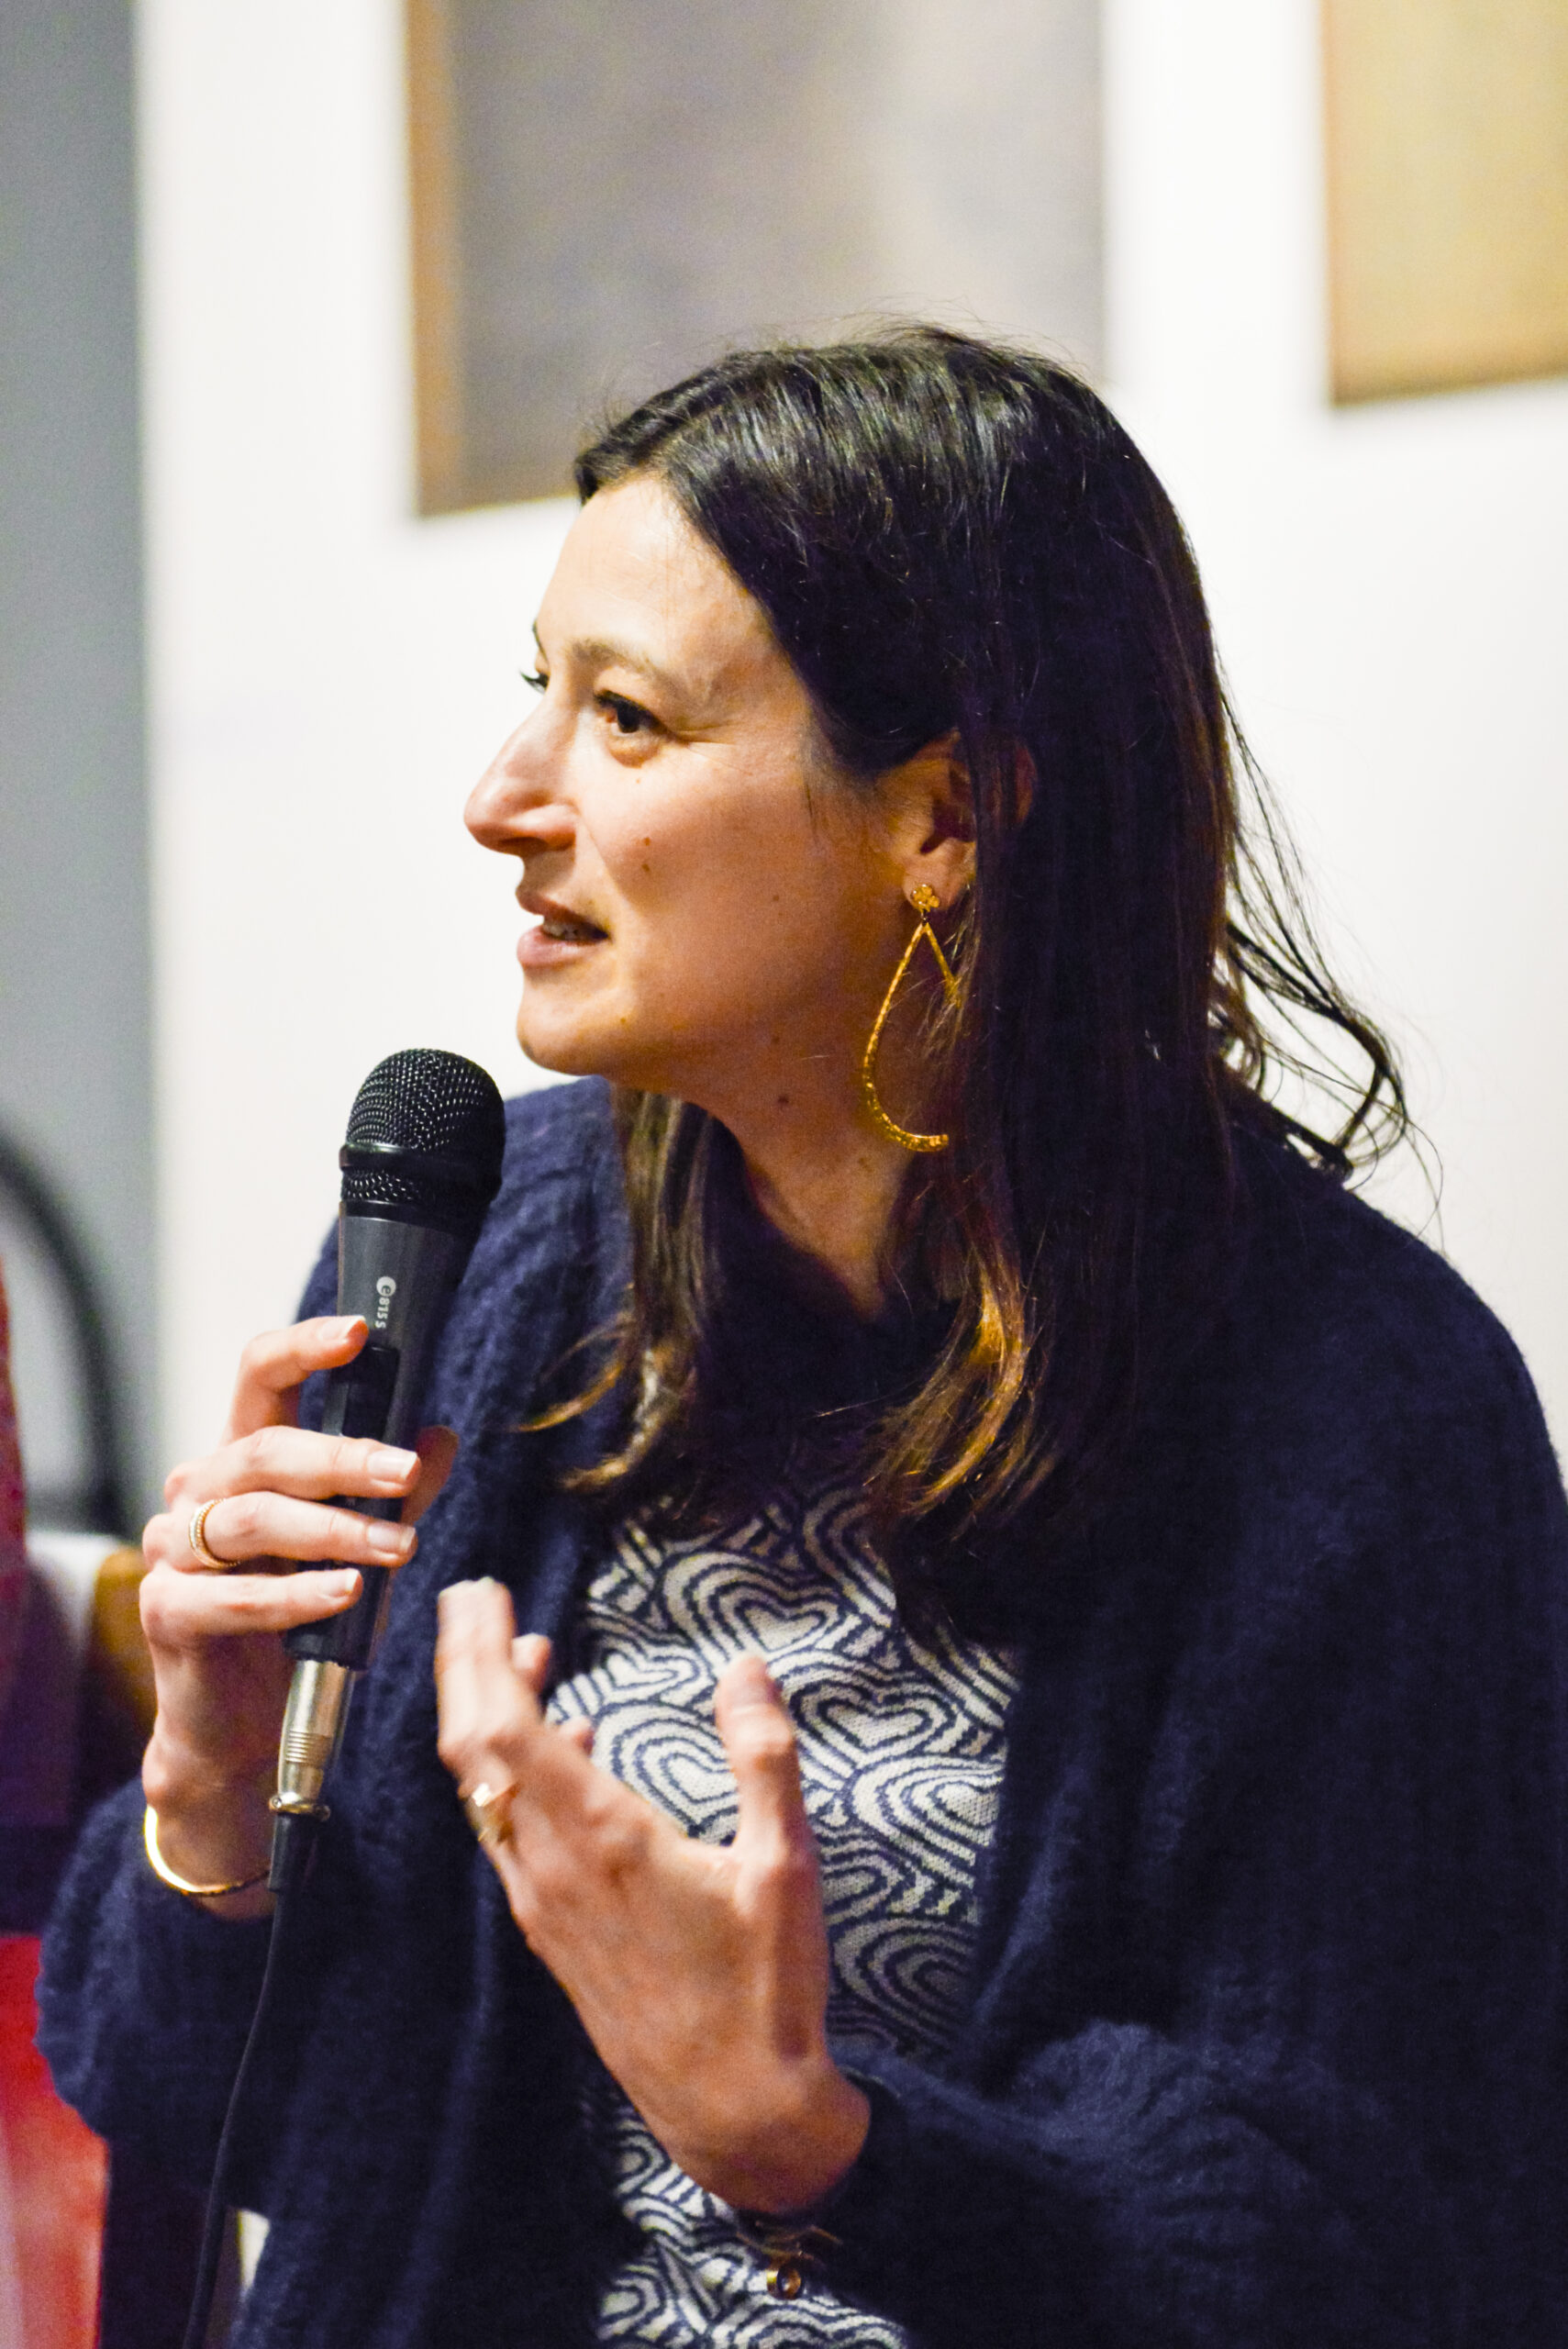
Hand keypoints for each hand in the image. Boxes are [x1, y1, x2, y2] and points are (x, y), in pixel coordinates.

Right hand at [139, 1315, 456, 1907]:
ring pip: (252, 1518)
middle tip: (404, 1472)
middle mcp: (198, 1491)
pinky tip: (345, 1595)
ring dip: (333, 1529)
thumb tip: (439, 1435)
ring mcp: (174, 1551)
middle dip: (342, 1457)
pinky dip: (295, 1594)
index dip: (305, 1347)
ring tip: (397, 1545)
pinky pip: (235, 1595)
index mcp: (242, 1457)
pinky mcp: (168, 1612)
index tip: (360, 1332)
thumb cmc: (300, 1621)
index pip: (261, 1377)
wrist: (243, 1725)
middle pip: (264, 1449)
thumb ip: (397, 1489)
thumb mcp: (361, 1546)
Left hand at [435, 1578, 869, 2212]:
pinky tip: (569, 1739)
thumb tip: (746, 1668)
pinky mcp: (553, 1930)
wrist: (736, 2113)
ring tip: (523, 1650)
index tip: (479, 1589)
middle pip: (473, 1747)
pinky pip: (509, 1828)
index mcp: (602, 1838)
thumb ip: (764, 1758)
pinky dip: (515, 1768)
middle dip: (463, 1663)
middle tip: (469, 1597)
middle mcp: (551, 1866)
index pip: (506, 1724)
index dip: (482, 1650)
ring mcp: (544, 1902)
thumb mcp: (785, 1865)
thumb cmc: (767, 1990)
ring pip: (483, 1789)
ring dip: (487, 1712)